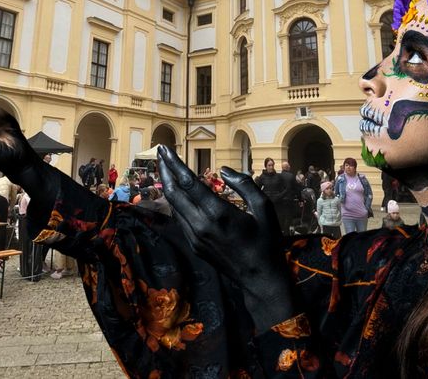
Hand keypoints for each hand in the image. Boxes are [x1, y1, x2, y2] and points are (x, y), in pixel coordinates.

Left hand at [157, 146, 296, 331]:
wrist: (260, 279)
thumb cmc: (267, 241)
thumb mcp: (265, 208)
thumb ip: (245, 185)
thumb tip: (224, 171)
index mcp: (218, 213)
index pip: (188, 182)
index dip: (173, 164)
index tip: (164, 149)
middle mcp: (201, 225)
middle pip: (173, 193)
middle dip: (164, 171)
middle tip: (161, 154)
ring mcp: (195, 237)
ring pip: (173, 206)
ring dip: (168, 186)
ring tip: (167, 170)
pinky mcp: (194, 245)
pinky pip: (180, 219)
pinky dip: (177, 202)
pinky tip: (180, 193)